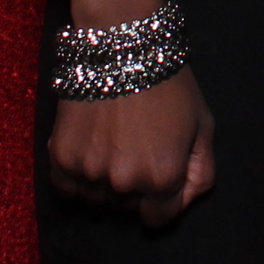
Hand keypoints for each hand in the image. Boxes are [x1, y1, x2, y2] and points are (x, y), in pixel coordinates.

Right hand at [45, 0, 215, 226]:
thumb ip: (201, 171)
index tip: (159, 175)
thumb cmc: (168, 82)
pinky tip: (90, 149)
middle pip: (127, 209)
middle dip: (134, 188)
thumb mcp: (202, 124)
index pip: (158, 219)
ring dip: (104, 182)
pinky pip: (67, 188)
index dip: (163, 199)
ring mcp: (89, 171)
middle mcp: (124, 182)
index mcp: (162, 177)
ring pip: (97, 200)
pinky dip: (77, 176)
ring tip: (113, 143)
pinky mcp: (61, 157)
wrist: (121, 44)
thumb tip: (185, 200)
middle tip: (136, 147)